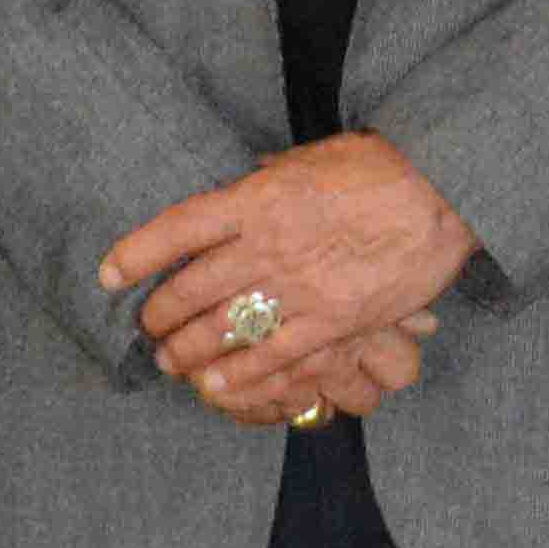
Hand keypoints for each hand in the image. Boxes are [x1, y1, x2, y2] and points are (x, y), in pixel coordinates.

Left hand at [105, 132, 477, 411]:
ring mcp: (298, 288)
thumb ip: (262, 184)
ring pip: (223, 329)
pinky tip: (214, 387)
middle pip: (191, 288)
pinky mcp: (331, 323)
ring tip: (169, 361)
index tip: (108, 274)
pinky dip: (238, 376)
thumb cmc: (375, 167)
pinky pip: (272, 358)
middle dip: (159, 314)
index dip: (136, 254)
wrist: (440, 191)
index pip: (177, 229)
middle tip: (146, 327)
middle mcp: (266, 246)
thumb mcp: (304, 160)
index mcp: (255, 199)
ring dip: (187, 350)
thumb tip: (236, 189)